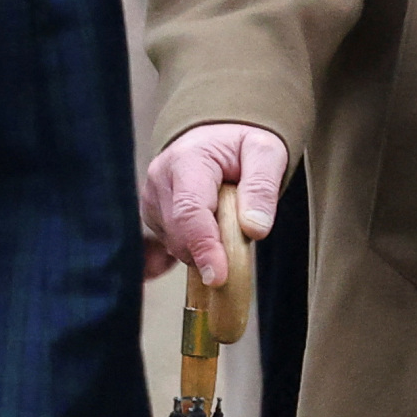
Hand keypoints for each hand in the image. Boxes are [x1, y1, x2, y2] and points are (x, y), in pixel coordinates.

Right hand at [142, 121, 284, 286]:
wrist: (216, 139)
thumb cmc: (240, 146)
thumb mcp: (265, 153)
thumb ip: (262, 187)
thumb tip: (255, 229)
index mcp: (186, 160)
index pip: (190, 212)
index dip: (204, 247)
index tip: (219, 277)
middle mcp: (160, 180)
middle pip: (182, 236)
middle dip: (213, 250)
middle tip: (241, 235)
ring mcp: (152, 200)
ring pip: (178, 247)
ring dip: (207, 247)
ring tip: (225, 217)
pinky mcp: (153, 218)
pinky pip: (175, 248)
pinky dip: (197, 247)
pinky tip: (210, 229)